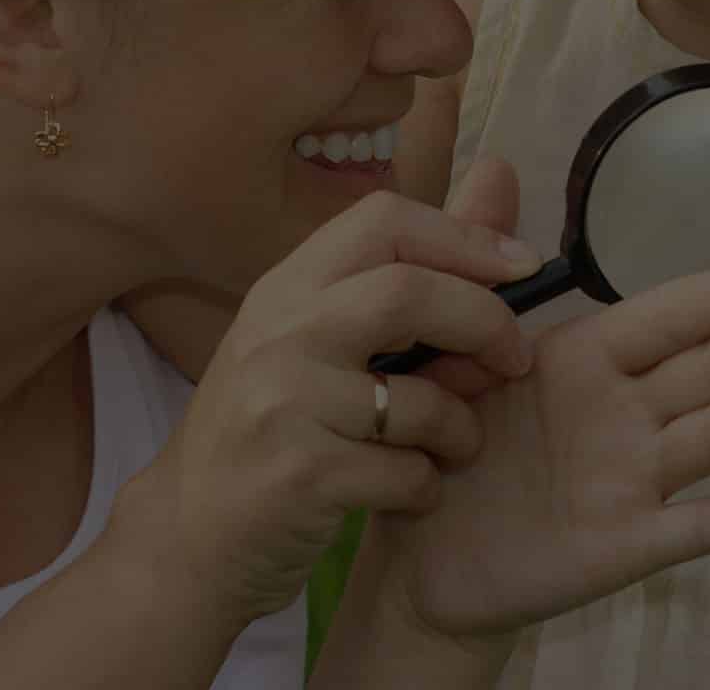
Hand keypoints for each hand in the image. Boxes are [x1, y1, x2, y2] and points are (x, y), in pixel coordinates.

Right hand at [114, 189, 540, 626]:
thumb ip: (411, 271)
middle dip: (485, 322)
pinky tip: (410, 491)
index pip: (384, 221)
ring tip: (455, 444)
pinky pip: (405, 472)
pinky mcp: (299, 476)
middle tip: (517, 359)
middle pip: (408, 292)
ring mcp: (282, 403)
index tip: (522, 266)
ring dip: (462, 428)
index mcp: (287, 286)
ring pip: (419, 400)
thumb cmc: (272, 425)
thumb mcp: (319, 336)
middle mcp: (279, 333)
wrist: (188, 533)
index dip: (465, 235)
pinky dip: (427, 487)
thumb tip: (501, 176)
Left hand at [369, 256, 709, 638]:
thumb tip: (498, 163)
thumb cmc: (437, 440)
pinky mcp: (623, 547)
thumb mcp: (446, 343)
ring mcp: (630, 482)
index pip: (668, 319)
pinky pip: (696, 527)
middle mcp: (619, 416)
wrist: (414, 556)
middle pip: (709, 370)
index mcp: (581, 361)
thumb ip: (477, 259)